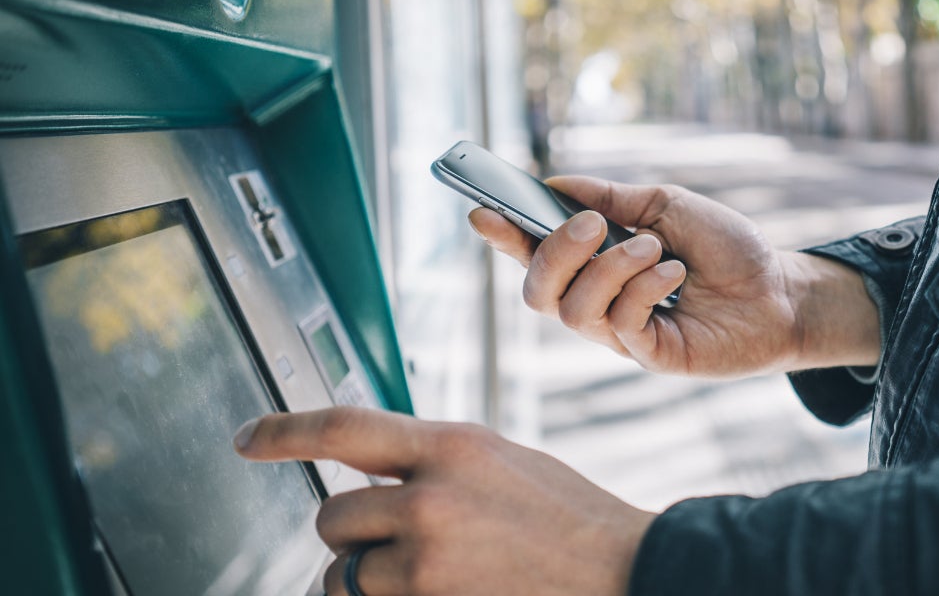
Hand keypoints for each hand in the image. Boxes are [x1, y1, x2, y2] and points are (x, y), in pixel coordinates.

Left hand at [234, 407, 653, 595]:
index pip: (343, 426)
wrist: (623, 571)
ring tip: (430, 575)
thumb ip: (436, 461)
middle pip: (333, 518)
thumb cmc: (568, 518)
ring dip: (367, 579)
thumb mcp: (501, 462)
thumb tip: (376, 471)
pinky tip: (439, 588)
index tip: (247, 439)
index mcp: (452, 444)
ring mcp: (426, 560)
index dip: (284, 431)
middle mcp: (429, 498)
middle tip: (402, 544)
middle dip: (353, 536)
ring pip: (344, 575)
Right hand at [470, 175, 879, 376]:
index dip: (503, 237)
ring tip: (654, 248)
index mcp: (594, 263)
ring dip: (610, 268)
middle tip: (590, 224)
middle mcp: (598, 302)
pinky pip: (619, 325)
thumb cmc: (724, 249)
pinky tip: (674, 274)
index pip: (533, 255)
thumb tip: (556, 182)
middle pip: (537, 292)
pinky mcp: (649, 355)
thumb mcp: (666, 206)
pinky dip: (642, 289)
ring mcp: (621, 334)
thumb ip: (613, 198)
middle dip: (554, 253)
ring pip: (574, 310)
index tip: (482, 211)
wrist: (780, 290)